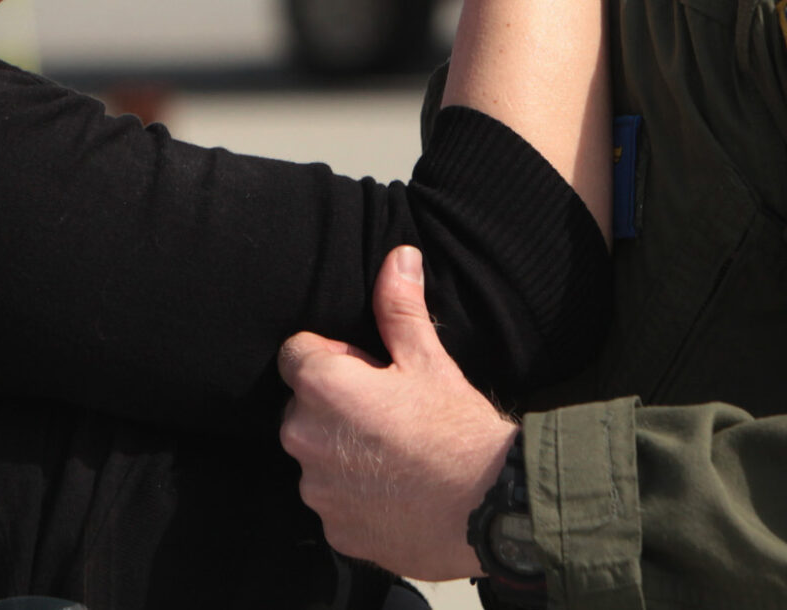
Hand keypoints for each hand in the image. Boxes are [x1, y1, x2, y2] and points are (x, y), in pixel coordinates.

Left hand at [277, 245, 518, 581]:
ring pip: (317, 455)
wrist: (490, 511)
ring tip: (396, 455)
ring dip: (341, 451)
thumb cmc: (459, 430)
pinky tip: (394, 491)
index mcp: (321, 387)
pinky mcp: (334, 529)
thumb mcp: (429, 360)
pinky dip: (354, 496)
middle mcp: (303, 437)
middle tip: (389, 414)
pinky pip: (333, 501)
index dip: (334, 359)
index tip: (370, 373)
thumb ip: (399, 306)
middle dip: (335, 405)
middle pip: (303, 406)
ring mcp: (317, 489)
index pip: (296, 354)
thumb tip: (398, 256)